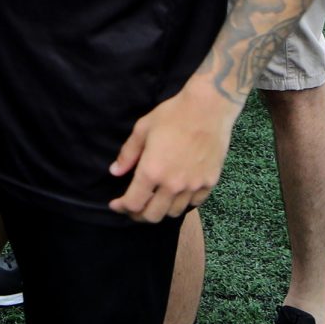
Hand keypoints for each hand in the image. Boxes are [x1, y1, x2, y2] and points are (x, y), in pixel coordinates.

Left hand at [107, 84, 237, 221]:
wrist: (208, 108)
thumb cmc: (173, 114)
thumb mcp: (142, 129)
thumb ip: (127, 154)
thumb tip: (115, 172)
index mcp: (152, 171)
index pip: (133, 203)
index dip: (121, 207)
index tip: (116, 204)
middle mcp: (173, 184)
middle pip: (152, 216)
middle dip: (138, 215)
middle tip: (133, 207)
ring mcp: (193, 185)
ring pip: (173, 212)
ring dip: (161, 210)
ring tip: (155, 200)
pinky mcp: (209, 182)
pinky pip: (194, 203)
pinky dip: (182, 202)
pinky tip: (177, 193)